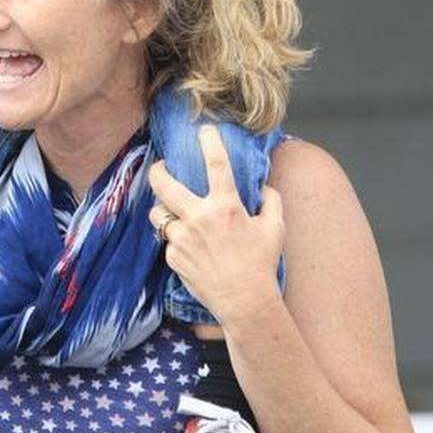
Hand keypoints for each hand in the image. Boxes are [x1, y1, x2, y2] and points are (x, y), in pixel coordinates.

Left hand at [149, 127, 284, 329]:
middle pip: (163, 184)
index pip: (216, 163)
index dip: (209, 141)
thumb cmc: (262, 264)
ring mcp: (183, 238)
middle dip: (157, 171)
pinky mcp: (173, 258)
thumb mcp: (275, 228)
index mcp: (225, 206)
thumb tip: (263, 187)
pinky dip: (177, 243)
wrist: (244, 302)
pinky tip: (192, 251)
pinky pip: (169, 242)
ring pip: (159, 215)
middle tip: (160, 168)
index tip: (204, 130)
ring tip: (174, 215)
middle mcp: (199, 217)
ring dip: (165, 212)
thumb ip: (271, 201)